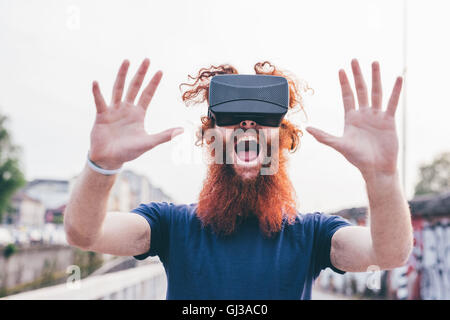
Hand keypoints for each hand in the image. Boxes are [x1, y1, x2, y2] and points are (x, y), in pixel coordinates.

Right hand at [89, 59, 183, 168]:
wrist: (109, 159)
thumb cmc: (128, 152)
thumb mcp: (149, 142)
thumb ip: (165, 136)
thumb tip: (182, 130)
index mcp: (138, 114)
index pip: (147, 94)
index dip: (153, 83)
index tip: (160, 71)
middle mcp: (126, 109)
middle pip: (134, 87)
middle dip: (141, 74)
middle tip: (147, 59)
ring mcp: (113, 110)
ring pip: (118, 89)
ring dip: (122, 75)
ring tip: (126, 61)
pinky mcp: (101, 115)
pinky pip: (100, 102)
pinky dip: (97, 93)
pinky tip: (96, 82)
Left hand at [306, 59, 402, 177]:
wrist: (376, 168)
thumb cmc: (357, 158)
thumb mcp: (339, 145)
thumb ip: (324, 136)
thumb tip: (307, 129)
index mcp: (351, 118)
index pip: (347, 96)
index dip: (344, 83)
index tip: (341, 70)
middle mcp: (364, 114)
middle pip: (360, 90)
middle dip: (357, 75)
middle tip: (354, 60)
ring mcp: (377, 116)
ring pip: (376, 92)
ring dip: (375, 77)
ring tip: (374, 62)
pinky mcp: (389, 120)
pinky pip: (392, 103)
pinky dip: (395, 91)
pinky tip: (398, 78)